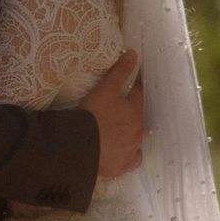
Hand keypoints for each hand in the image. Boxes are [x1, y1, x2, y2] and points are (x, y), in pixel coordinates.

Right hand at [82, 48, 145, 178]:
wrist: (80, 144)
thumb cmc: (93, 114)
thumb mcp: (105, 88)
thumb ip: (120, 71)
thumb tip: (134, 54)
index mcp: (136, 111)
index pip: (139, 95)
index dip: (134, 89)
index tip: (130, 87)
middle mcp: (138, 131)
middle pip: (139, 118)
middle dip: (132, 113)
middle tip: (120, 110)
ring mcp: (132, 150)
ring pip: (137, 140)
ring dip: (131, 134)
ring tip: (119, 131)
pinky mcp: (123, 165)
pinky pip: (133, 160)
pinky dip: (130, 155)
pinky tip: (123, 152)